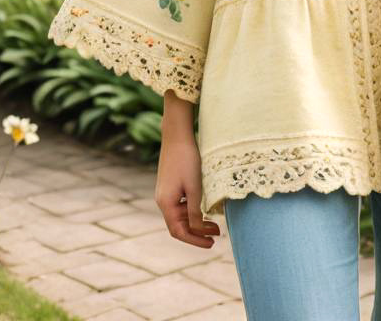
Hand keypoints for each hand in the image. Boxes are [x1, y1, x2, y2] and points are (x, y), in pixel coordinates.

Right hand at [155, 131, 220, 247]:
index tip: (211, 243)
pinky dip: (193, 210)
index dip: (195, 240)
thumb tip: (197, 230)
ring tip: (215, 224)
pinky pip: (181, 205)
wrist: (178, 135)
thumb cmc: (187, 160)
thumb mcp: (194, 187)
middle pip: (179, 225)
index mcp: (166, 203)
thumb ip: (195, 211)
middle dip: (198, 232)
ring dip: (197, 221)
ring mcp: (166, 192)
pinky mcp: (171, 185)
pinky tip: (205, 208)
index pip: (178, 231)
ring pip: (181, 215)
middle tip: (217, 234)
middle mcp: (163, 200)